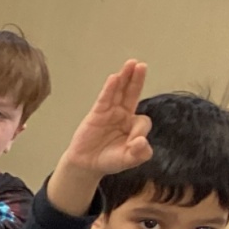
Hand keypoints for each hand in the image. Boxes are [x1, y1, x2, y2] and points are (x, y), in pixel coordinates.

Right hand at [66, 60, 152, 177]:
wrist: (86, 165)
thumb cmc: (108, 161)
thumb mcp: (128, 160)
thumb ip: (140, 153)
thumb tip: (143, 141)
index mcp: (133, 126)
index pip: (142, 121)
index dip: (140, 131)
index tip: (135, 142)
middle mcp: (123, 116)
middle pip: (132, 94)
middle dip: (137, 80)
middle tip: (142, 65)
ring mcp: (110, 113)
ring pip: (119, 92)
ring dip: (125, 77)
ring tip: (132, 63)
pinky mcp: (96, 113)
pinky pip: (105, 98)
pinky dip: (110, 88)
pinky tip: (115, 78)